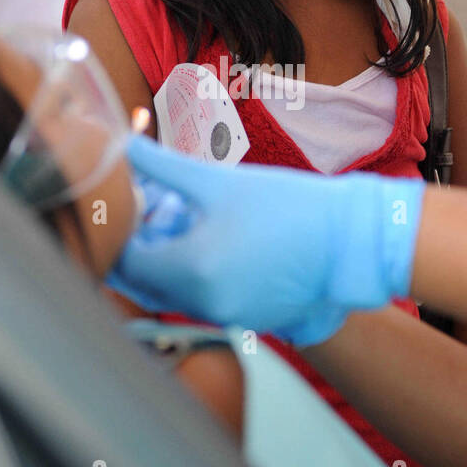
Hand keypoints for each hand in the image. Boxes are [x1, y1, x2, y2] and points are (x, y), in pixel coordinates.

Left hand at [111, 136, 425, 345]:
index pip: (124, 263)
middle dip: (141, 246)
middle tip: (154, 207)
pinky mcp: (245, 319)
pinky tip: (217, 239)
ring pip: (174, 290)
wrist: (350, 241)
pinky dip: (197, 274)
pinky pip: (204, 298)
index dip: (116, 233)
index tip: (123, 204)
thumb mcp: (218, 182)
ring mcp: (226, 315)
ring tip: (190, 217)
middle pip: (145, 281)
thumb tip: (122, 147)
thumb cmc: (290, 208)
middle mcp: (203, 303)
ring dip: (169, 259)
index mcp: (191, 270)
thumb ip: (161, 167)